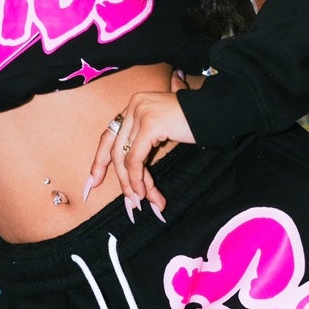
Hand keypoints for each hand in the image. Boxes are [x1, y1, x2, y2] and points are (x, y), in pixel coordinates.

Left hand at [84, 78, 197, 218]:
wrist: (216, 111)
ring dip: (132, 183)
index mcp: (134, 105)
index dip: (99, 160)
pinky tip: (144, 193)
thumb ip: (148, 144)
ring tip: (140, 202)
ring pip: (125, 157)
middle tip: (126, 203)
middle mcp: (133, 106)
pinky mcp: (149, 124)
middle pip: (115, 148)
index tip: (92, 183)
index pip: (110, 136)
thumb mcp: (164, 132)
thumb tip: (136, 171)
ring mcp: (140, 113)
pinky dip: (138, 178)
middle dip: (119, 179)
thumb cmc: (194, 122)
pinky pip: (136, 159)